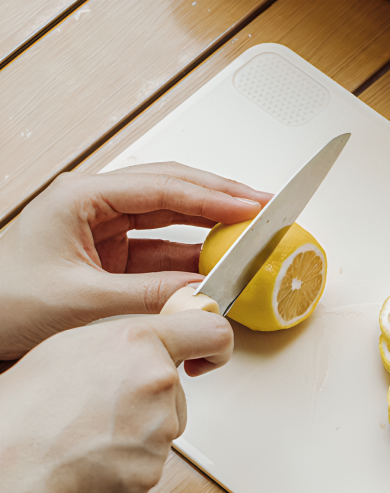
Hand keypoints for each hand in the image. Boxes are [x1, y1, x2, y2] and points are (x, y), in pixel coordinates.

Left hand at [0, 162, 270, 359]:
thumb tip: (201, 292)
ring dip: (209, 222)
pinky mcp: (110, 250)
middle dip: (220, 197)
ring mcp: (104, 225)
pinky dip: (190, 253)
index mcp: (80, 198)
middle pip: (172, 188)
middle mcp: (94, 203)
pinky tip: (215, 260)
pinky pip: (161, 244)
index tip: (250, 206)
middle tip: (261, 205)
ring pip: (171, 213)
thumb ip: (149, 295)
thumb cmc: (3, 305)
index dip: (212, 196)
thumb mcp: (81, 303)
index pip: (163, 187)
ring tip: (248, 228)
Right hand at [0, 312, 232, 492]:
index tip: (212, 354)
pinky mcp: (151, 468)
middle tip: (106, 404)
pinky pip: (147, 460)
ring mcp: (158, 426)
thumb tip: (152, 345)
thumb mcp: (78, 342)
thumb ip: (130, 339)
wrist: (10, 462)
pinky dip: (126, 462)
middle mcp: (158, 379)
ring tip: (90, 430)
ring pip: (162, 425)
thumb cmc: (31, 403)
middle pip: (177, 388)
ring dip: (137, 429)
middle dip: (152, 396)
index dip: (216, 344)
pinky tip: (92, 454)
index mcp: (141, 341)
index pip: (211, 330)